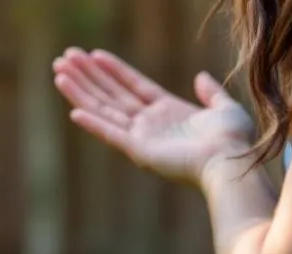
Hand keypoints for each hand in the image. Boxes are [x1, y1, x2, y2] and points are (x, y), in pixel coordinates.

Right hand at [53, 48, 255, 185]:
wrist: (231, 161)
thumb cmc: (232, 139)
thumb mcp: (224, 107)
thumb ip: (211, 92)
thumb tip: (200, 77)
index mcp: (167, 110)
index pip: (132, 85)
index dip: (113, 69)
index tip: (93, 54)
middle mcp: (149, 123)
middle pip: (110, 93)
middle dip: (87, 75)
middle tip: (64, 59)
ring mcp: (141, 137)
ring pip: (103, 108)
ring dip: (80, 91)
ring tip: (59, 73)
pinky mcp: (138, 151)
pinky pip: (110, 133)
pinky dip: (92, 124)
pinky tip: (73, 111)